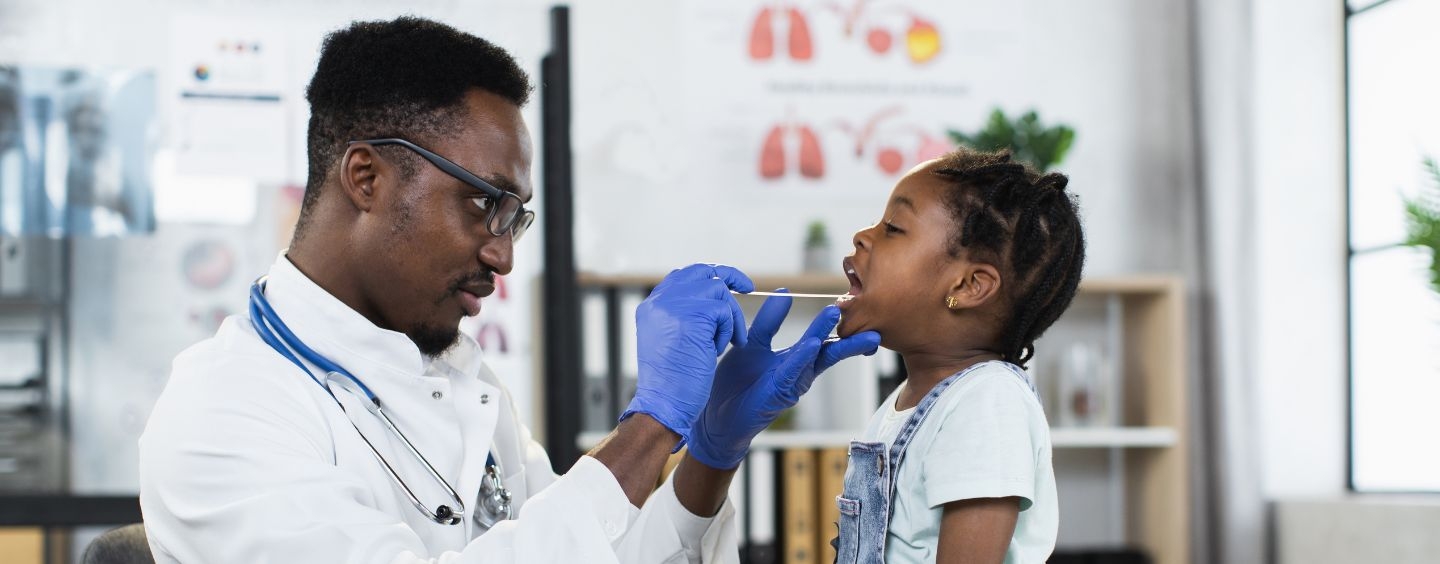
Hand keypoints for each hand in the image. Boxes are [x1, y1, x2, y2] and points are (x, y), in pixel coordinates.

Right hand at [622, 264, 753, 449]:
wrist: (664, 404)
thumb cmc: (671, 383)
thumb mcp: (669, 340)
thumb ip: (681, 315)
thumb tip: (709, 295)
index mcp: (652, 306)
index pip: (683, 276)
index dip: (709, 276)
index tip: (728, 286)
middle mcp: (660, 300)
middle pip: (702, 272)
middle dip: (730, 276)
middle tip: (748, 288)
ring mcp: (675, 304)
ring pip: (718, 291)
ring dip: (729, 318)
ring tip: (722, 343)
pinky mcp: (694, 314)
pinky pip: (724, 311)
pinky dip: (728, 331)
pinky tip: (715, 350)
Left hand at [687, 291, 881, 468]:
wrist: (717, 415)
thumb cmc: (736, 383)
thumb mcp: (753, 342)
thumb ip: (769, 320)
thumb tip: (785, 291)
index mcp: (794, 359)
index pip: (821, 339)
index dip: (835, 325)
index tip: (850, 308)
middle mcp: (798, 371)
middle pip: (829, 351)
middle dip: (848, 337)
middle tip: (867, 322)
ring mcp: (790, 383)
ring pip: (814, 358)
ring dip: (827, 338)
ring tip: (835, 317)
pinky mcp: (778, 393)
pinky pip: (793, 372)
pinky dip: (803, 358)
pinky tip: (813, 344)